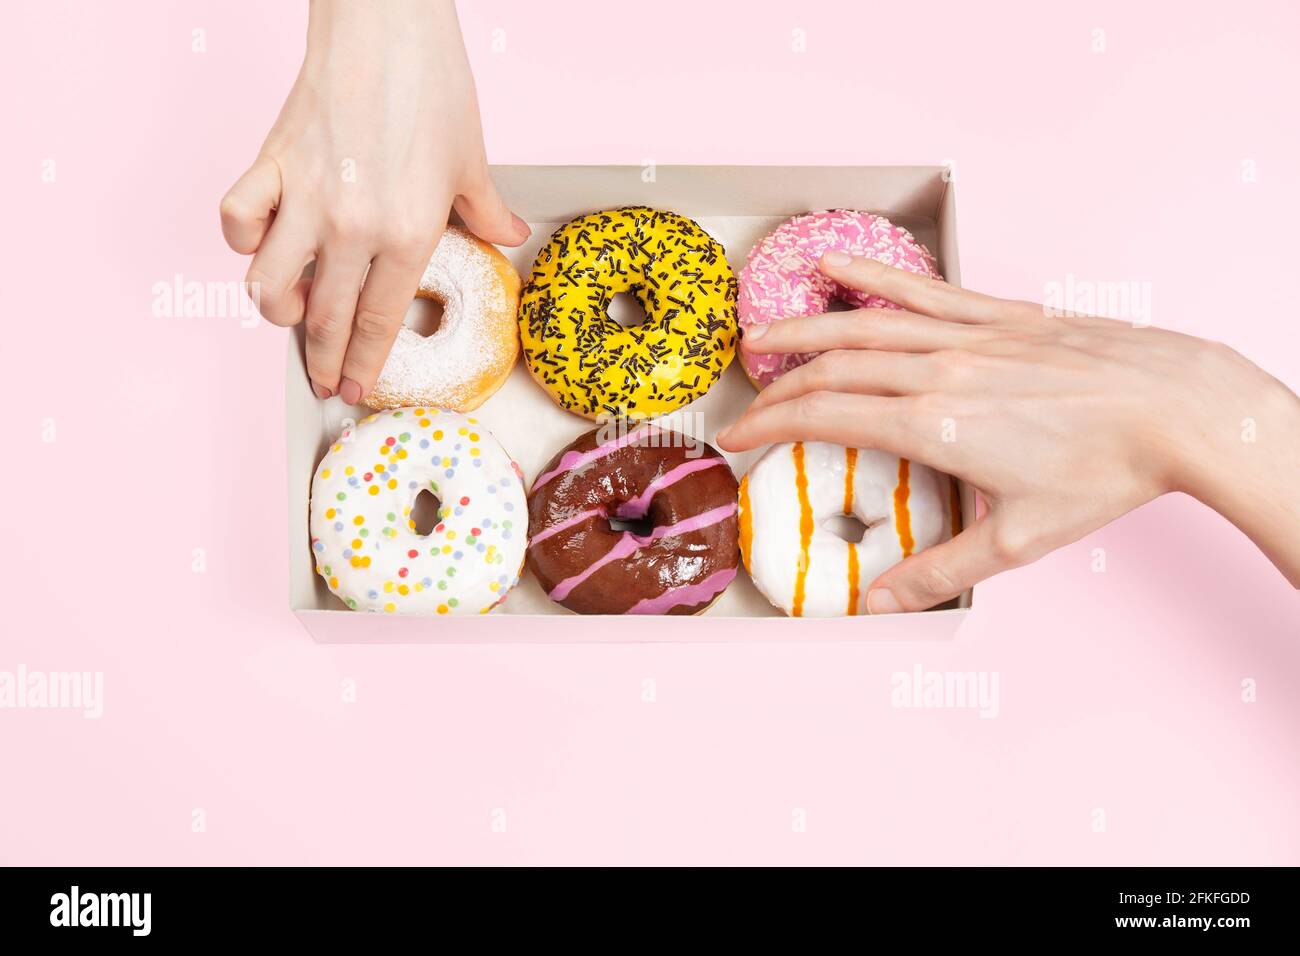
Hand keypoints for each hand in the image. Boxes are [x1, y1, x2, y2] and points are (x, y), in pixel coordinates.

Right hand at [219, 0, 527, 403]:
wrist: (385, 25)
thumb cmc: (433, 87)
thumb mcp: (473, 159)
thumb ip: (487, 210)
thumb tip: (509, 234)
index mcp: (408, 233)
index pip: (377, 321)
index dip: (362, 364)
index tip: (352, 389)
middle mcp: (352, 227)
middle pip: (323, 317)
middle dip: (320, 360)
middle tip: (321, 380)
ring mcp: (305, 197)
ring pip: (268, 282)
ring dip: (276, 309)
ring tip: (291, 312)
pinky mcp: (271, 163)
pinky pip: (237, 222)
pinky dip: (242, 241)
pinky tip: (261, 244)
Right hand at [718, 252, 1299, 611]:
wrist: (1178, 407)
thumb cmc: (1105, 472)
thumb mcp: (1017, 539)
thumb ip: (938, 571)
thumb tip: (878, 605)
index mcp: (933, 424)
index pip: (824, 417)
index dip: (769, 426)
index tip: (736, 436)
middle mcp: (939, 370)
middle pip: (832, 368)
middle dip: (776, 387)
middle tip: (742, 404)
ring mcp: (969, 335)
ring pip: (864, 323)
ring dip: (805, 328)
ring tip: (762, 336)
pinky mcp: (1001, 314)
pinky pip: (923, 289)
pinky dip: (874, 278)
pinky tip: (839, 266)